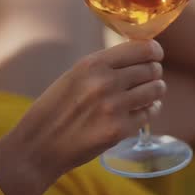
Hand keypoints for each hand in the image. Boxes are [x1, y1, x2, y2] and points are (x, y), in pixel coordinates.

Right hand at [0, 40, 165, 194]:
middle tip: (149, 79)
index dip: (154, 51)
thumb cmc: (55, 109)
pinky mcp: (120, 130)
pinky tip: (141, 112)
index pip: (143, 48)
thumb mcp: (74, 76)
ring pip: (156, 90)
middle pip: (152, 69)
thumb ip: (104, 66)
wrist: (38, 146)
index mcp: (92, 64)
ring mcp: (114, 107)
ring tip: (148, 95)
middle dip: (154, 73)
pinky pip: (149, 114)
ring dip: (156, 92)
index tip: (155, 55)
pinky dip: (149, 111)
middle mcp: (106, 82)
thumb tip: (140, 56)